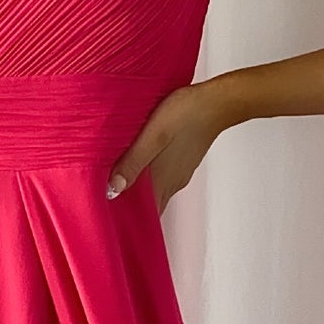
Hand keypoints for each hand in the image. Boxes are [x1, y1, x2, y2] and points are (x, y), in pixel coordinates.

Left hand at [105, 80, 224, 213]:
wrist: (215, 103)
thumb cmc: (186, 115)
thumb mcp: (153, 136)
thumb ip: (134, 162)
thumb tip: (113, 189)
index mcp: (163, 180)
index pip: (148, 214)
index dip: (130, 220)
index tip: (111, 217)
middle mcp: (172, 182)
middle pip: (151, 205)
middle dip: (131, 207)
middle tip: (108, 201)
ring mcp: (178, 173)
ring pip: (156, 191)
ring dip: (139, 191)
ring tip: (118, 182)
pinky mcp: (182, 162)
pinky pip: (163, 178)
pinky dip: (149, 178)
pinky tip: (140, 165)